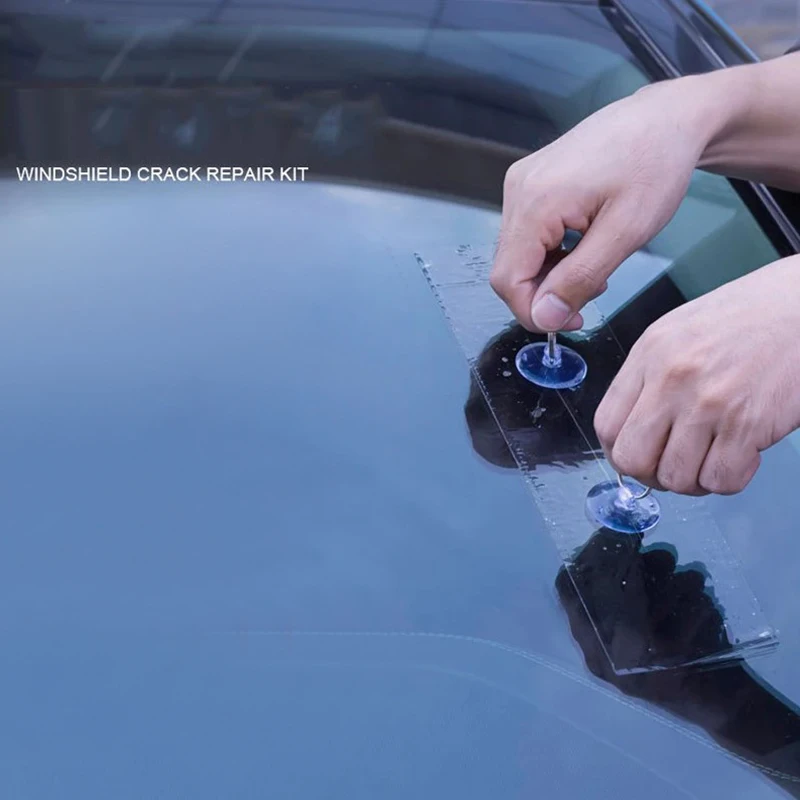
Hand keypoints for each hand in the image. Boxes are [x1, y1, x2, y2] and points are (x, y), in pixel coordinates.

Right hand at [490, 79, 718, 330]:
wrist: (667, 117)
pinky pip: (527, 233)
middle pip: (510, 268)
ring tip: (596, 262)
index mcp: (535, 201)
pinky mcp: (530, 181)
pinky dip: (551, 252)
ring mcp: (521, 183)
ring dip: (551, 273)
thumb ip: (579, 278)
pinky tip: (583, 244)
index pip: (507, 280)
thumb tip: (544, 316)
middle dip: (547, 292)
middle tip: (595, 289)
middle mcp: (518, 190)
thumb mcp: (626, 233)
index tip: (574, 320)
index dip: (535, 311)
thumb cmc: (655, 166)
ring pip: (519, 254)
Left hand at [594, 256, 799, 495]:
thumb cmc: (746, 318)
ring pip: (675, 478)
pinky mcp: (748, 423)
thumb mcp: (677, 333)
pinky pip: (721, 480)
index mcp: (649, 356)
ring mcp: (708, 403)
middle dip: (650, 475)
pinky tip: (741, 454)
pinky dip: (729, 479)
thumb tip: (631, 429)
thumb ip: (649, 378)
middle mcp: (671, 380)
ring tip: (711, 457)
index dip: (619, 451)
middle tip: (673, 466)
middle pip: (631, 459)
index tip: (638, 456)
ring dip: (693, 480)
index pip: (606, 426)